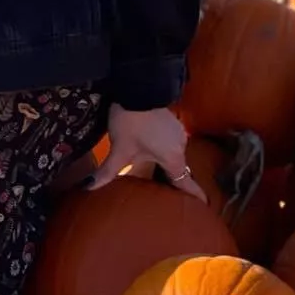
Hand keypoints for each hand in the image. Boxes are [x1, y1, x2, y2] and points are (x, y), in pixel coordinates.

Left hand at [87, 105, 205, 201]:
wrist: (137, 88)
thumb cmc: (131, 121)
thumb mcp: (119, 149)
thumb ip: (107, 171)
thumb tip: (88, 186)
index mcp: (172, 158)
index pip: (187, 183)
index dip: (195, 195)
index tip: (205, 205)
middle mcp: (181, 147)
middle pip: (179, 171)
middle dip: (172, 182)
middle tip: (165, 195)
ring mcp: (178, 133)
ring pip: (174, 156)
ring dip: (165, 165)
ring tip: (154, 175)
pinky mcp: (172, 123)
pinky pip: (171, 144)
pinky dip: (163, 151)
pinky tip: (150, 151)